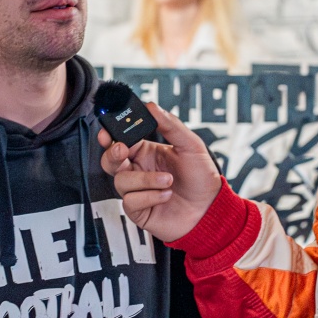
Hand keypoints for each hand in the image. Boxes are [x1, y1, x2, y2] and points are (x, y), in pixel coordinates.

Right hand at [98, 104, 220, 242]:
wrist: (210, 210)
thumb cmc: (201, 178)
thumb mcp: (191, 146)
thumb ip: (171, 125)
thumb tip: (152, 106)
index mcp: (147, 152)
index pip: (121, 140)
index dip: (111, 135)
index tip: (107, 132)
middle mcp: (139, 171)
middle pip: (110, 160)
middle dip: (112, 154)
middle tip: (123, 151)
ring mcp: (137, 191)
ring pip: (121, 181)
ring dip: (145, 179)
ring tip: (168, 181)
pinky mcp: (139, 210)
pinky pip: (130, 201)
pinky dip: (149, 196)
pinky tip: (166, 195)